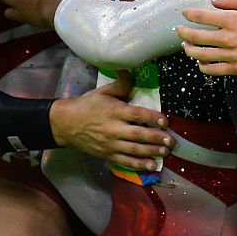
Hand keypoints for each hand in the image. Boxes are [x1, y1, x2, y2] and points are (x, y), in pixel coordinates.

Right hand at [49, 70, 171, 170]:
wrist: (65, 124)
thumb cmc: (87, 105)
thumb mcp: (103, 91)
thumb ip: (120, 84)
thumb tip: (132, 69)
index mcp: (115, 111)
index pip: (137, 115)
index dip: (152, 118)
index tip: (165, 121)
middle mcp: (113, 129)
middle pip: (138, 134)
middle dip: (156, 138)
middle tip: (171, 141)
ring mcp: (110, 144)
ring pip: (134, 150)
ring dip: (151, 152)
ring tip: (166, 152)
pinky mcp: (107, 154)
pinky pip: (125, 161)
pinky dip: (139, 165)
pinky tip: (151, 165)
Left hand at [177, 0, 236, 74]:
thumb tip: (215, 1)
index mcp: (231, 20)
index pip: (201, 17)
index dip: (189, 14)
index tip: (185, 13)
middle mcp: (227, 38)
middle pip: (195, 37)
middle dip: (184, 33)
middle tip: (179, 30)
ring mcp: (231, 55)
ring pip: (200, 55)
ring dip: (189, 50)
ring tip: (186, 46)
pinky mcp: (236, 69)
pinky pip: (212, 70)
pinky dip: (202, 66)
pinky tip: (201, 62)